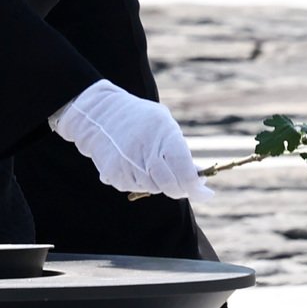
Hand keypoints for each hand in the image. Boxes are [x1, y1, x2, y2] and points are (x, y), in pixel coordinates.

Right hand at [49, 79, 211, 201]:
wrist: (100, 115)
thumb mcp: (164, 124)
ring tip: (150, 161)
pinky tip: (134, 162)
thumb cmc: (140, 118)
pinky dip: (140, 180)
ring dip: (159, 182)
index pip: (185, 173)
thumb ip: (181, 150)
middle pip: (171, 186)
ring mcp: (129, 166)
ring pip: (154, 188)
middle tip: (185, 184)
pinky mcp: (114, 175)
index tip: (206, 193)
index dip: (197, 187)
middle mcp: (146, 154)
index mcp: (164, 137)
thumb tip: (199, 177)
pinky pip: (135, 187)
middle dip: (181, 188)